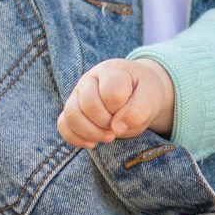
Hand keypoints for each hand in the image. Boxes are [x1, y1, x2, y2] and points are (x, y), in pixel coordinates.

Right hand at [57, 58, 175, 146]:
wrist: (138, 92)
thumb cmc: (145, 93)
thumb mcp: (152, 98)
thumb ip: (138, 111)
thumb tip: (116, 128)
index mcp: (113, 71)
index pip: (110, 92)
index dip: (121, 109)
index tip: (131, 113)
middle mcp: (91, 79)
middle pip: (88, 105)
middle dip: (106, 123)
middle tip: (119, 128)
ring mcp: (78, 93)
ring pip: (71, 115)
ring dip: (90, 132)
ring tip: (109, 136)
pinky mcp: (72, 109)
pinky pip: (62, 124)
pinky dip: (75, 138)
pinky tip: (92, 143)